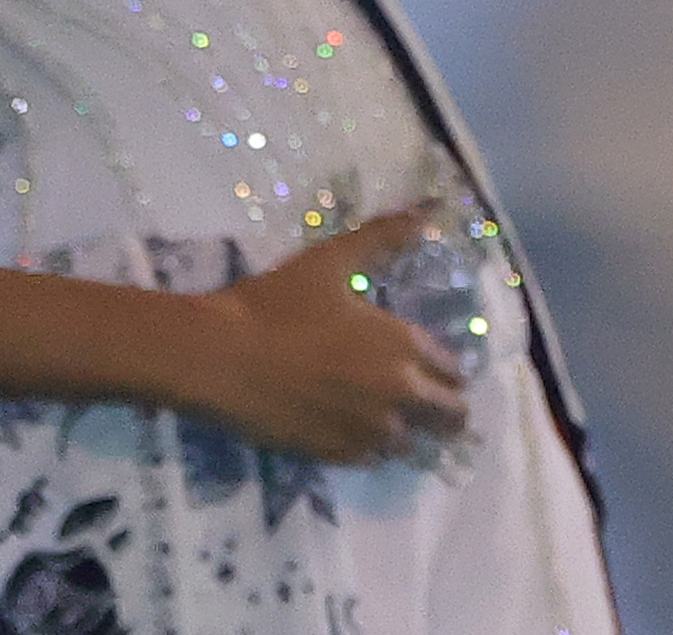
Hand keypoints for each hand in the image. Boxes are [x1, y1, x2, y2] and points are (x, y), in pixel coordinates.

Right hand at [166, 214, 468, 462]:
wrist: (219, 356)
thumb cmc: (273, 304)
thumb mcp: (329, 262)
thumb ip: (384, 238)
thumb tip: (429, 211)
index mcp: (404, 346)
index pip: (453, 369)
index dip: (441, 366)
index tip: (423, 362)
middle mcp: (401, 395)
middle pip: (451, 416)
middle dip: (441, 406)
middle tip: (413, 395)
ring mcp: (372, 432)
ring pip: (415, 443)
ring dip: (405, 429)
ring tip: (374, 412)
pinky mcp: (342, 457)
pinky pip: (376, 460)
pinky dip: (370, 446)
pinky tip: (344, 424)